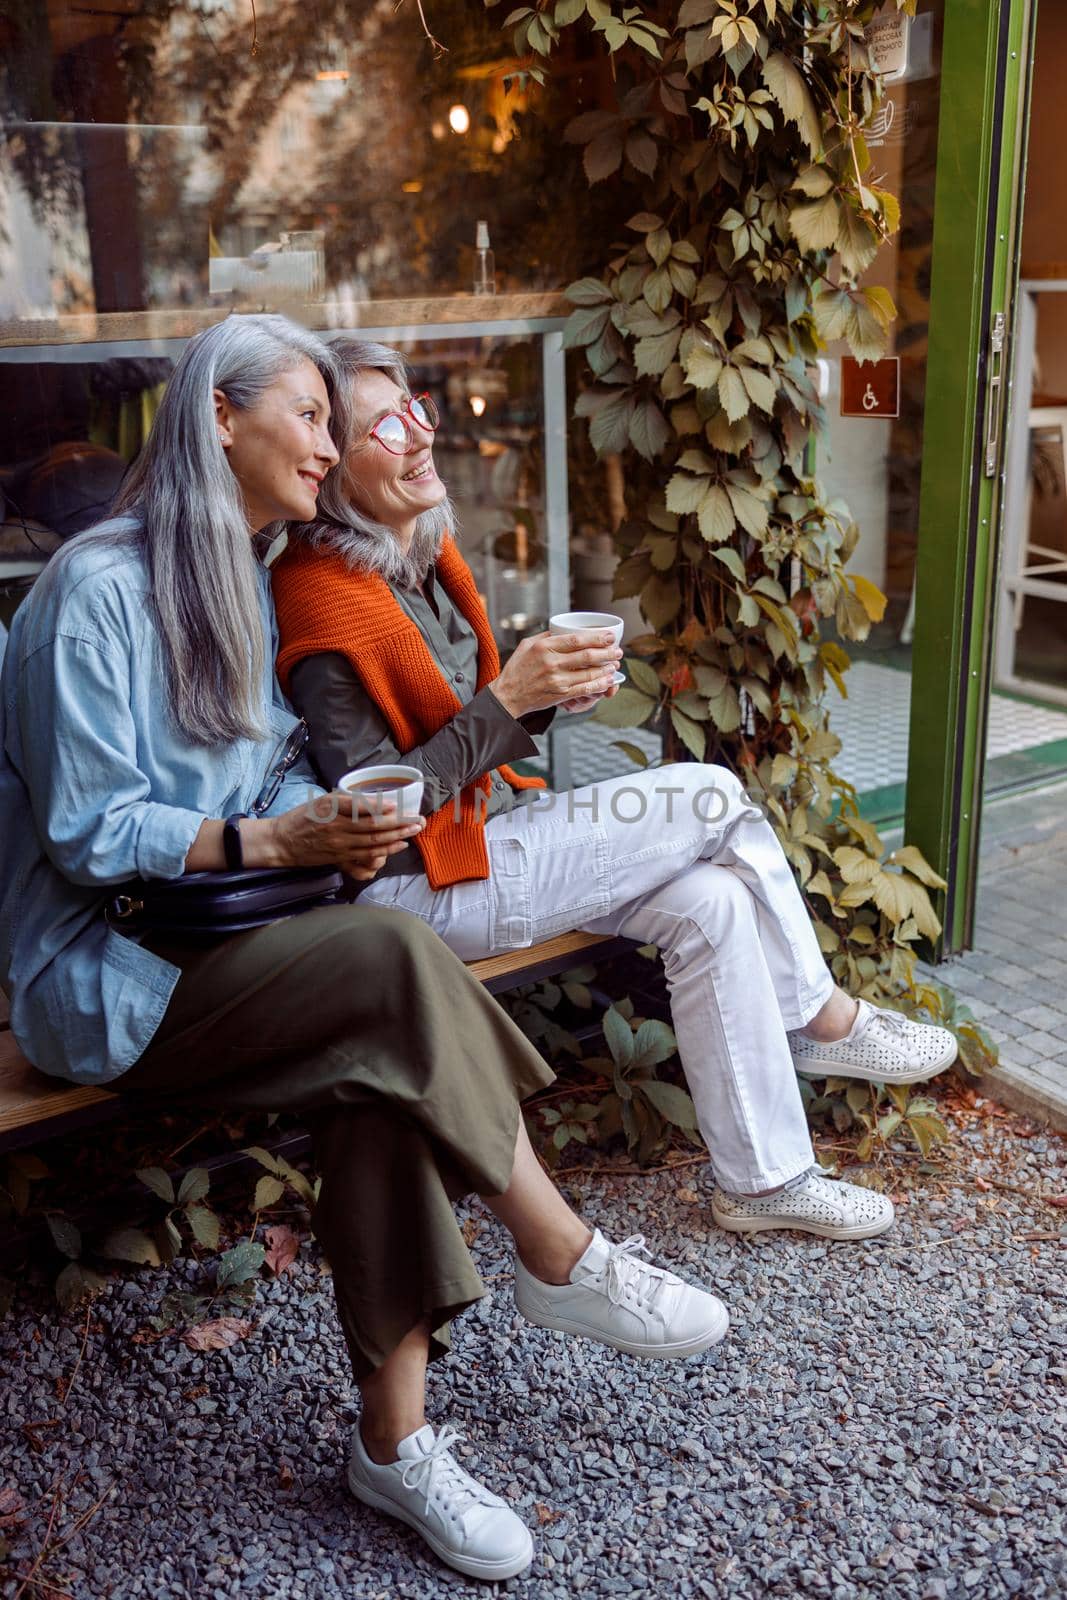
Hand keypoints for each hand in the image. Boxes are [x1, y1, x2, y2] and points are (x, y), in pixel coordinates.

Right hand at [268, 792, 424, 881]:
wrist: (283, 842)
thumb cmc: (304, 817)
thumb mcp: (324, 800)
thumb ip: (350, 801)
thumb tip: (378, 802)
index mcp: (334, 811)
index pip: (365, 811)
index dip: (386, 810)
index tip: (402, 807)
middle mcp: (338, 831)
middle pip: (375, 829)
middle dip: (400, 826)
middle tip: (418, 821)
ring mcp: (340, 848)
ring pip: (373, 845)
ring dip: (396, 841)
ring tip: (412, 834)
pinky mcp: (339, 860)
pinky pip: (362, 863)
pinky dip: (379, 859)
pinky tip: (391, 853)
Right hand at [489, 629, 621, 717]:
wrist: (507, 695)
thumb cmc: (517, 669)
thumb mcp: (527, 645)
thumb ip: (547, 636)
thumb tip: (566, 629)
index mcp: (544, 647)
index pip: (577, 639)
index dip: (597, 637)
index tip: (610, 636)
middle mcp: (551, 663)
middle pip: (587, 655)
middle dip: (607, 652)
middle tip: (618, 650)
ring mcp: (557, 680)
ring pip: (589, 673)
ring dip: (606, 668)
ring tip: (615, 664)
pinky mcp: (560, 695)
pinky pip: (584, 689)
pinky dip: (599, 684)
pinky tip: (608, 680)